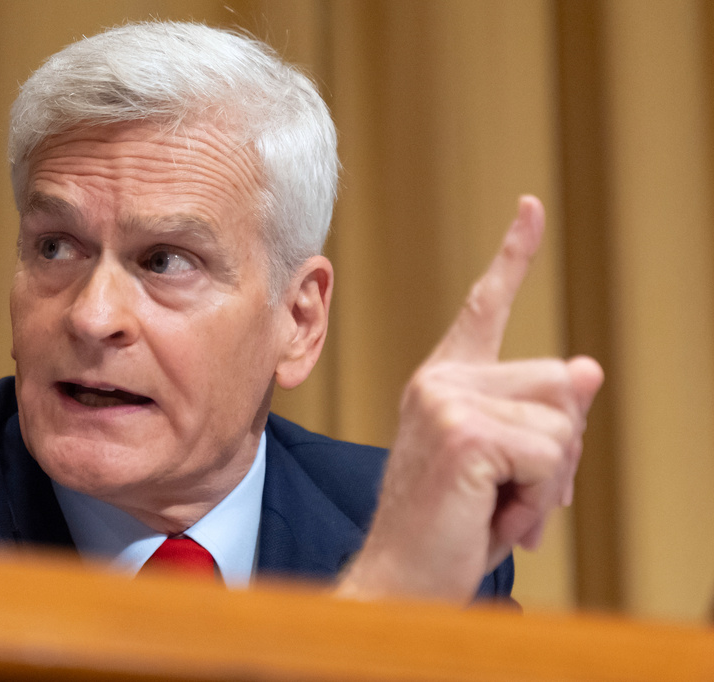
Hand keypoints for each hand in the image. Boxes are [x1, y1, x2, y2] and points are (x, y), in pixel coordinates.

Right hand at [337, 196, 603, 602]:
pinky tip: (492, 514)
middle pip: (559, 379)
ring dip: (548, 478)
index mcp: (443, 383)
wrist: (401, 578)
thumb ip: (542, 415)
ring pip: (561, 421)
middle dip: (558, 446)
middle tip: (511, 491)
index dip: (513, 257)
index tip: (530, 208)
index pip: (484, 308)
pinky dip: (538, 499)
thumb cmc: (450, 528)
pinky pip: (549, 455)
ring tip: (497, 505)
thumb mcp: (507, 466)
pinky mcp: (463, 431)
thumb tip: (587, 366)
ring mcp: (446, 401)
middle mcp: (440, 381)